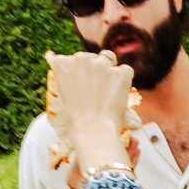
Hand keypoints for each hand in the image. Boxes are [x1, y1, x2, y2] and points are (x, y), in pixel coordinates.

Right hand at [48, 51, 135, 173]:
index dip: (79, 73)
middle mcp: (81, 58)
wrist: (93, 130)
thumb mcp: (63, 95)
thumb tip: (78, 74)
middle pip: (90, 58)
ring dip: (109, 71)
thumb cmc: (76, 120)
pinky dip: (124, 80)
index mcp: (63, 63)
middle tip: (96, 92)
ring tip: (108, 92)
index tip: (81, 86)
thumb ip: (70, 79)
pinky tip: (120, 94)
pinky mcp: (121, 72)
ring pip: (108, 59)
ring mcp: (102, 64)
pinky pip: (125, 70)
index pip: (73, 60)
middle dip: (94, 70)